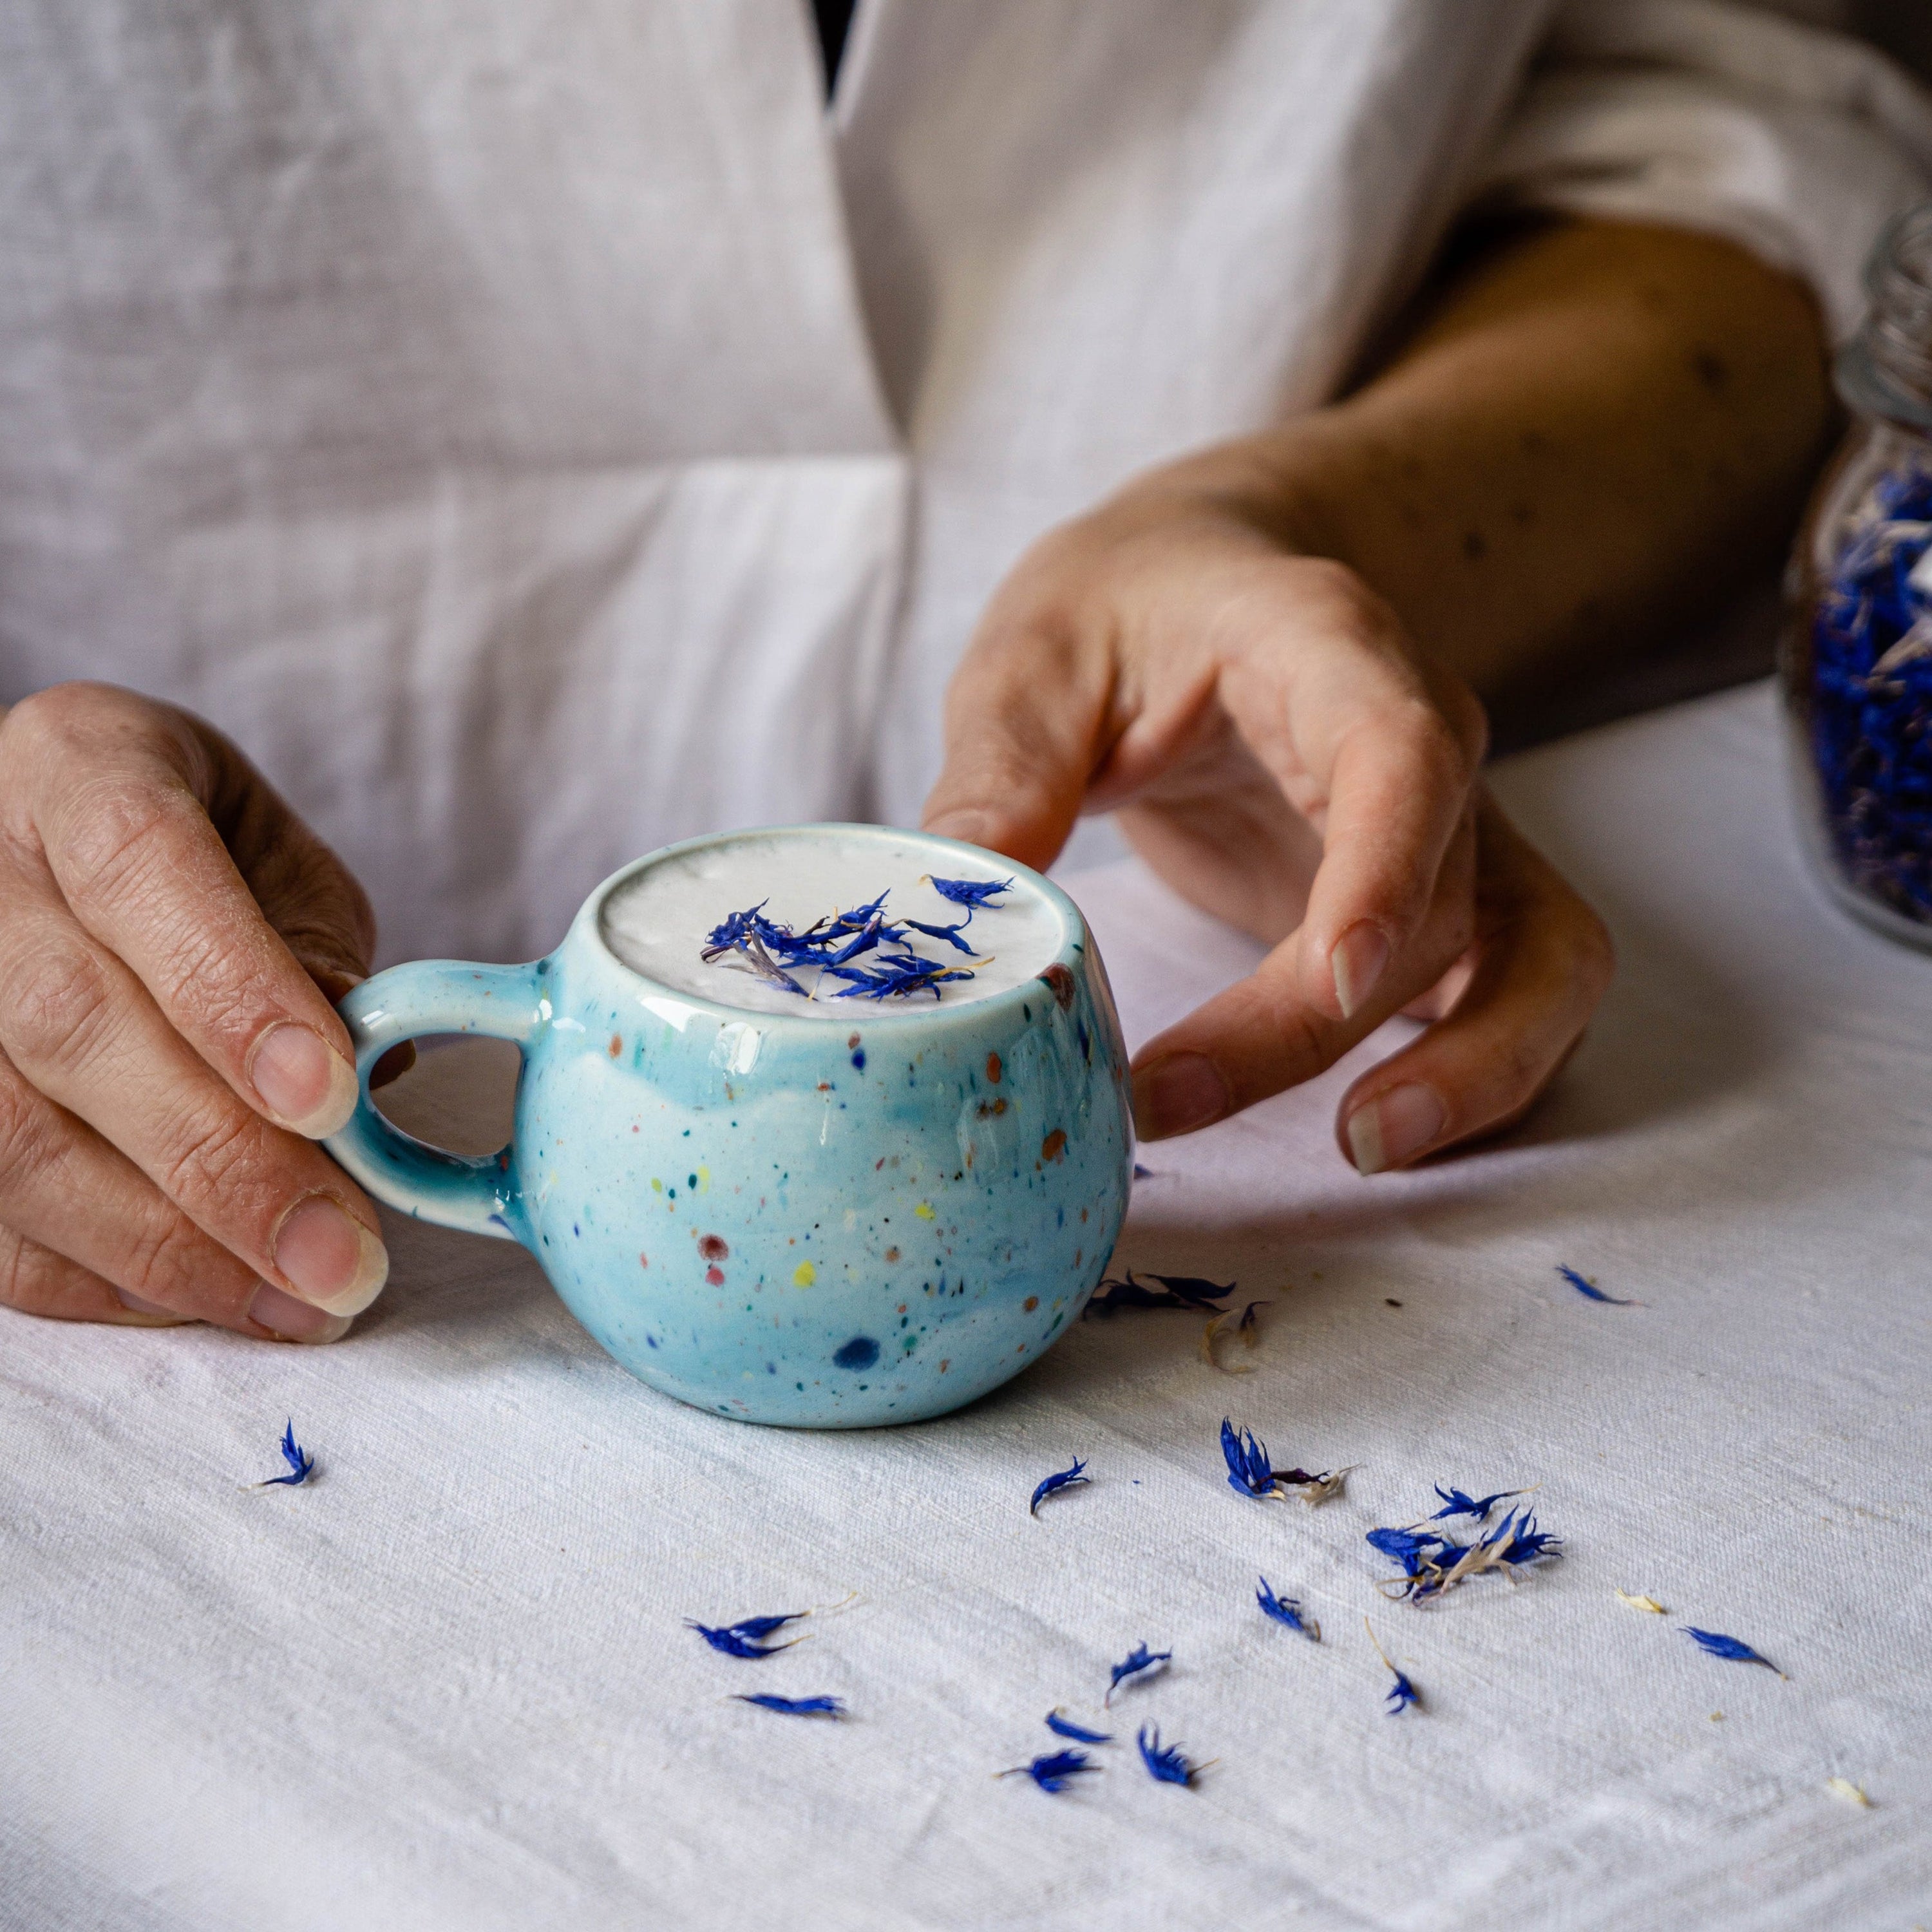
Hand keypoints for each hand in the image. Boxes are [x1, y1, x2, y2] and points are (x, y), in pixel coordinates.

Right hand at [0, 683, 387, 1337]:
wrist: (81, 855)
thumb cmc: (208, 863)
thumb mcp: (282, 870)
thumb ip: (313, 961)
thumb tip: (352, 1107)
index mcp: (81, 764)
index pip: (143, 864)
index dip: (233, 991)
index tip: (329, 1097)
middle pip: (69, 1025)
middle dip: (220, 1161)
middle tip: (338, 1254)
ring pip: (11, 1139)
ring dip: (166, 1247)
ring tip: (297, 1299)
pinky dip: (101, 1278)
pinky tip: (207, 1298)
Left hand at [921, 468, 1612, 1169]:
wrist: (1208, 581)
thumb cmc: (1126, 604)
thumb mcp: (1034, 655)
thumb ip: (1004, 768)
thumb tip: (975, 900)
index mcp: (1328, 649)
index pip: (1400, 751)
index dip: (1382, 868)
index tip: (1331, 980)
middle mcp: (1426, 741)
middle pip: (1435, 896)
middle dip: (1315, 1022)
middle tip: (1169, 1099)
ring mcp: (1452, 829)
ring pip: (1534, 959)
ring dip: (1473, 1070)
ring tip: (1357, 1152)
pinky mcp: (1441, 904)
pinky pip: (1522, 996)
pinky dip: (1480, 1076)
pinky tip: (1373, 1133)